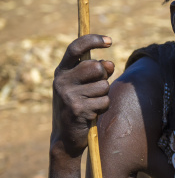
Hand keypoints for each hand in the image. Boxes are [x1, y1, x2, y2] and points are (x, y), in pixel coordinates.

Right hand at [51, 34, 114, 157]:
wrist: (66, 136)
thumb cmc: (80, 105)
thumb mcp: (85, 85)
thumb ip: (98, 71)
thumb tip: (109, 63)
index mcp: (62, 71)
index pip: (75, 48)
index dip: (93, 41)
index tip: (110, 41)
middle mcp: (62, 81)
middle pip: (96, 67)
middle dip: (104, 76)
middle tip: (96, 88)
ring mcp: (68, 95)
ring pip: (104, 86)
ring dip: (104, 95)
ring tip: (91, 103)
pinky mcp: (78, 109)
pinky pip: (104, 101)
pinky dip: (103, 107)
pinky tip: (91, 113)